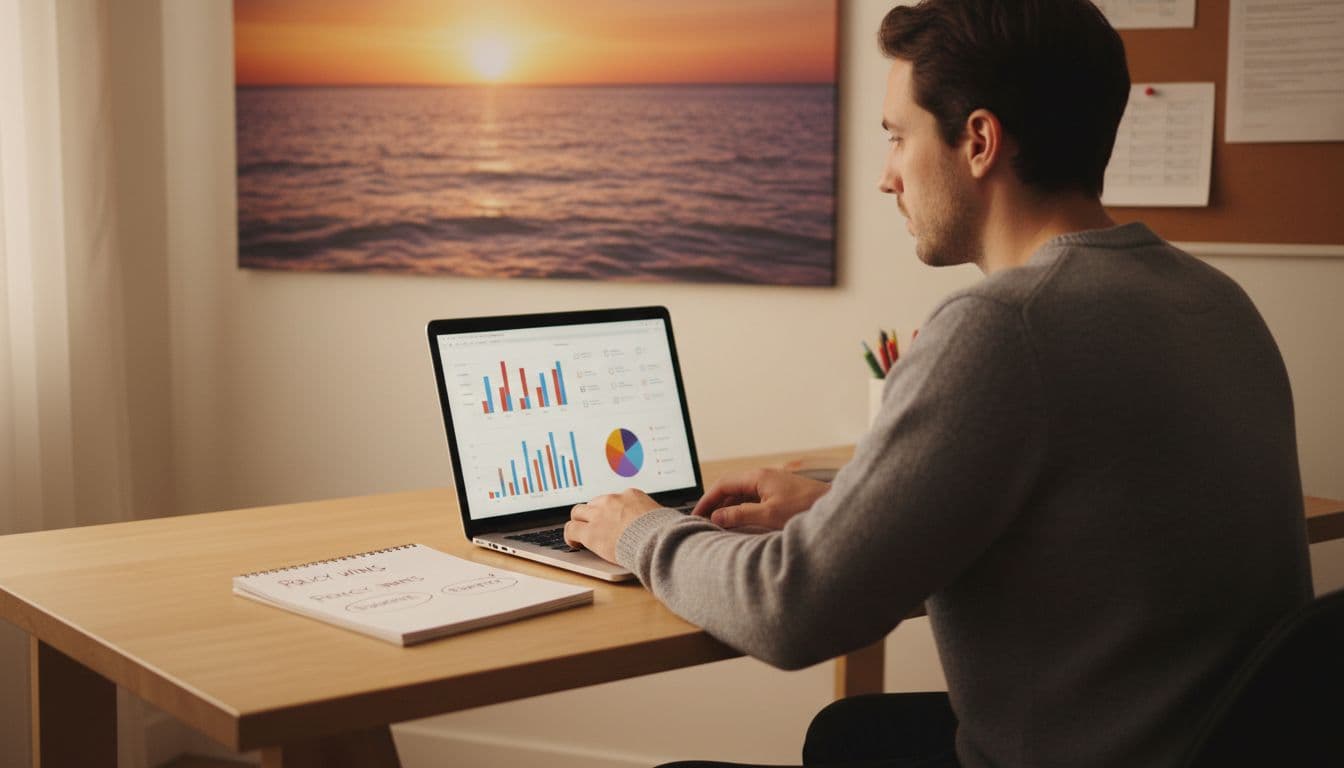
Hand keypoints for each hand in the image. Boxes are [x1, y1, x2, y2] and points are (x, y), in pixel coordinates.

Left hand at [565, 488, 661, 563]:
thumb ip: (657, 515)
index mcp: (631, 495)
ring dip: (579, 522)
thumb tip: (669, 519)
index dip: (611, 511)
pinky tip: (575, 543)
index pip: (614, 499)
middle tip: (595, 526)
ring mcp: (599, 515)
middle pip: (594, 503)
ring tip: (580, 533)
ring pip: (578, 512)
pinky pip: (571, 529)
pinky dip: (570, 536)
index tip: (613, 520)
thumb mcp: (664, 515)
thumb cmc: (666, 532)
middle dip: (593, 514)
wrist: (657, 541)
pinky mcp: (590, 532)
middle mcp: (613, 500)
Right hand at [690, 468, 829, 529]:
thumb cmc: (805, 508)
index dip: (707, 500)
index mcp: (757, 476)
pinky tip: (739, 523)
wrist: (833, 506)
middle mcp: (762, 477)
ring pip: (742, 495)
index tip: (696, 515)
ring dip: (728, 508)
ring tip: (717, 525)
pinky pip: (753, 500)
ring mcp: (771, 485)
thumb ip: (740, 515)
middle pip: (730, 488)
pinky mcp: (779, 495)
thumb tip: (717, 517)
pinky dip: (741, 510)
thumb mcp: (769, 515)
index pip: (723, 484)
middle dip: (715, 504)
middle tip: (703, 521)